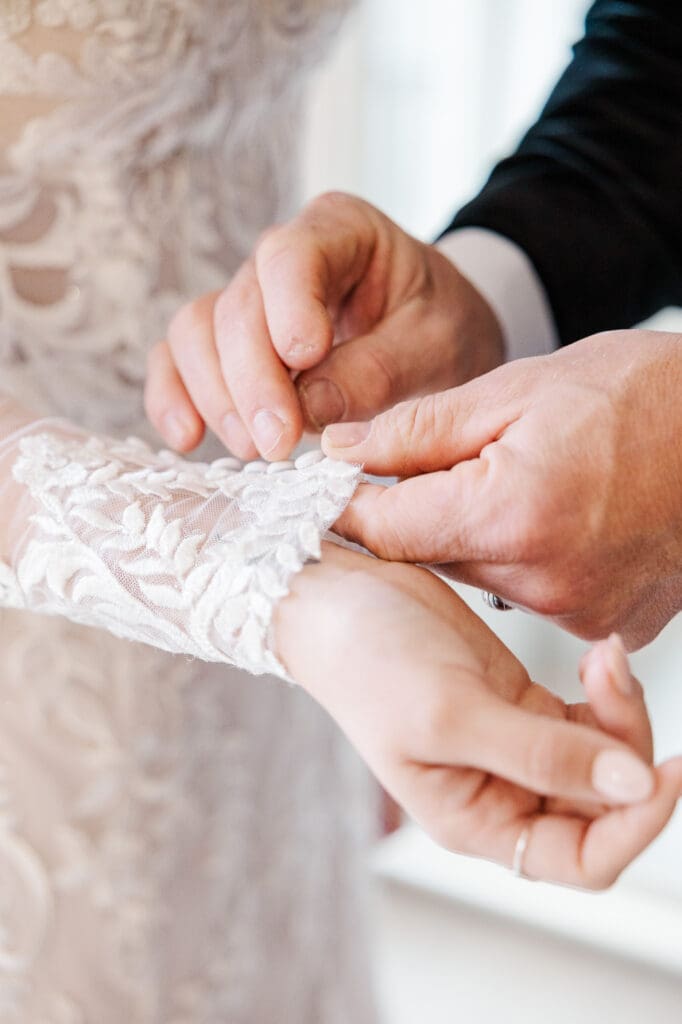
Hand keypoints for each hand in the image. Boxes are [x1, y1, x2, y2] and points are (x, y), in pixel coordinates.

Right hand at [144, 192, 502, 459]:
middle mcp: (283, 260)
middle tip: (277, 443)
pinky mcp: (228, 344)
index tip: (304, 359)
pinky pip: (180, 360)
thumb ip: (378, 370)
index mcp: (341, 232)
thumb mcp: (436, 346)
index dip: (287, 307)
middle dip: (252, 380)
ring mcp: (248, 300)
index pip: (292, 256)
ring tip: (253, 450)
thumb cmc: (443, 329)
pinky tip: (187, 440)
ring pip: (197, 332)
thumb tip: (308, 408)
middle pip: (238, 306)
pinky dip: (175, 398)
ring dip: (216, 396)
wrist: (439, 340)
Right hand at [275, 543, 681, 887]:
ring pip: (605, 757)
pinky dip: (605, 689)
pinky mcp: (522, 700)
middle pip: (604, 804)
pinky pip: (590, 716)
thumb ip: (542, 754)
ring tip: (601, 657)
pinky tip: (595, 656)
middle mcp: (500, 790)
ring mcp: (515, 743)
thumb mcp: (451, 713)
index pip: (580, 858)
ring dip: (620, 711)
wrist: (338, 597)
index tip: (665, 771)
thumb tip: (632, 786)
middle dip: (627, 748)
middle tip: (611, 679)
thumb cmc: (367, 662)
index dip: (634, 826)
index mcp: (475, 818)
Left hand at [322, 329, 681, 647]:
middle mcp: (543, 582)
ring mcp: (580, 613)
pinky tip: (555, 515)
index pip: (386, 529)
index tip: (333, 487)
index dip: (350, 505)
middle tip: (441, 464)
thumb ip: (415, 431)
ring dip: (473, 535)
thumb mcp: (516, 389)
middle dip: (419, 512)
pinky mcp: (607, 625)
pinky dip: (523, 559)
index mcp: (512, 514)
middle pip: (429, 557)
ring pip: (477, 577)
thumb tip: (339, 453)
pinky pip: (529, 595)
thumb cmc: (641, 396)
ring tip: (517, 480)